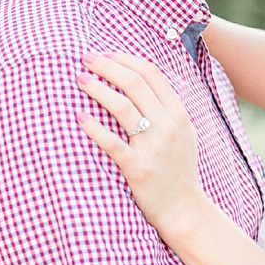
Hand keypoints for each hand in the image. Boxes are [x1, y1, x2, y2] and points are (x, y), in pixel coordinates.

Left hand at [75, 50, 209, 241]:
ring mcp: (153, 148)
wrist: (185, 210)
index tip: (105, 54)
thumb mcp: (182, 133)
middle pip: (134, 83)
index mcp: (178, 114)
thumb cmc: (178, 170)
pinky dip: (94, 128)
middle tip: (85, 58)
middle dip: (106, 66)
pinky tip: (79, 117)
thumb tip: (139, 82)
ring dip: (97, 88)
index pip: (151, 74)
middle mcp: (168, 126)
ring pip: (122, 107)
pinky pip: (112, 143)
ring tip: (79, 79)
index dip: (125, 59)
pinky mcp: (138, 169)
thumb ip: (165, 109)